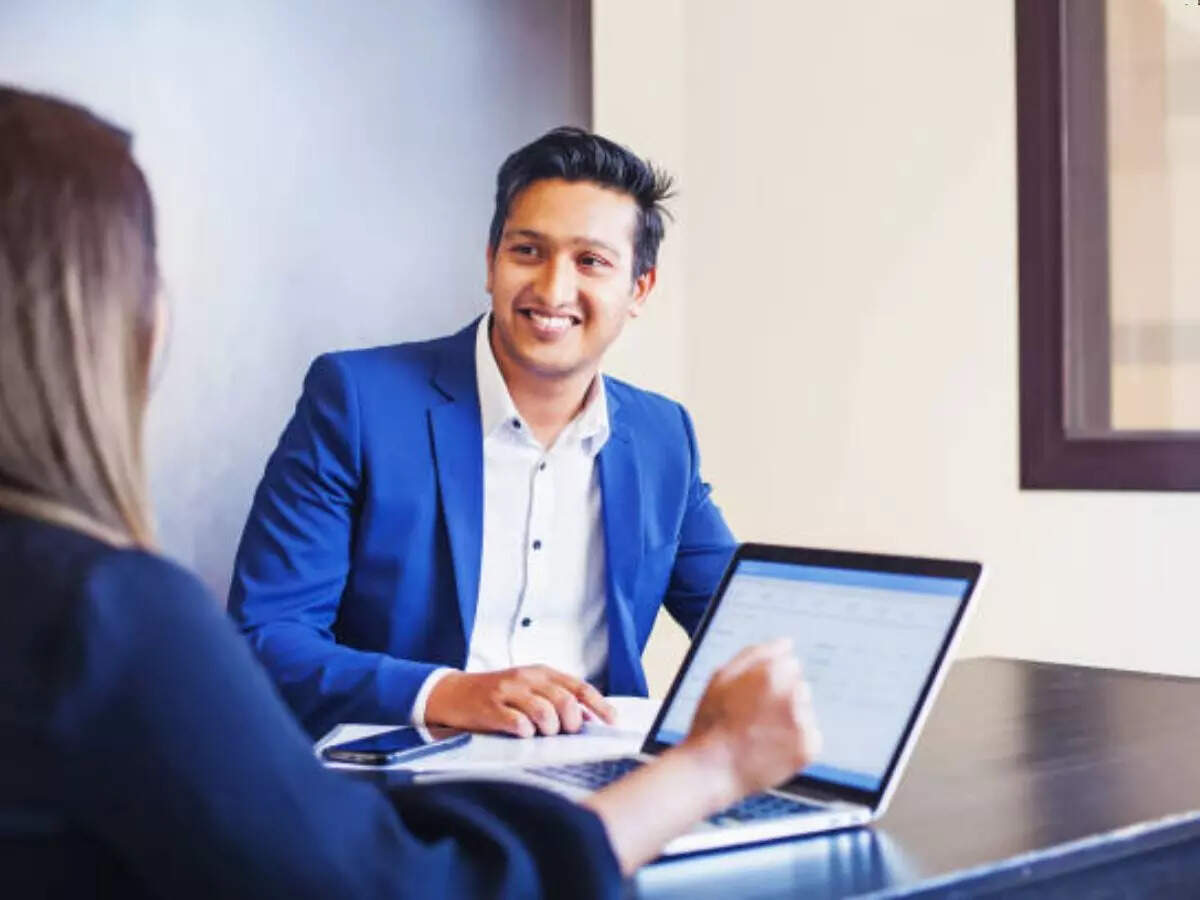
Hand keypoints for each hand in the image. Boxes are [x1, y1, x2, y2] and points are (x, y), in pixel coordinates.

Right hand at [425, 665, 615, 736]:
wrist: (452, 693)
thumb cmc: (496, 695)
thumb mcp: (528, 691)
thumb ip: (556, 700)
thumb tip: (588, 719)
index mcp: (541, 673)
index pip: (578, 687)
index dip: (599, 705)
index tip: (612, 721)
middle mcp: (527, 678)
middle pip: (565, 700)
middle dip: (571, 721)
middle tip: (565, 732)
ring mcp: (508, 691)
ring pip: (544, 710)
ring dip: (549, 728)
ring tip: (542, 734)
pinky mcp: (490, 707)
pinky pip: (517, 722)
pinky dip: (525, 732)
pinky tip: (522, 733)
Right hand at [683, 639, 821, 799]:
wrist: (712, 769)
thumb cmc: (712, 722)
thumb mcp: (722, 676)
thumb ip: (756, 654)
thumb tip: (785, 644)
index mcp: (773, 673)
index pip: (789, 664)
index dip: (769, 680)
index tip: (754, 696)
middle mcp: (793, 694)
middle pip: (799, 687)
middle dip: (783, 698)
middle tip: (757, 718)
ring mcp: (803, 722)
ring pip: (804, 712)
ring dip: (790, 719)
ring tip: (763, 734)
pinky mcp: (809, 748)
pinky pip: (810, 737)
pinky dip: (796, 742)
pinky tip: (773, 748)